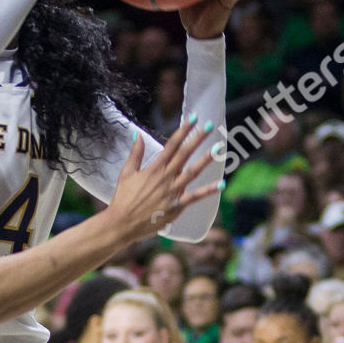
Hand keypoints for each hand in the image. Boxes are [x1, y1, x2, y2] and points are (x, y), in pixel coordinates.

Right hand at [105, 115, 222, 243]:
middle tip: (209, 126)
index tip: (193, 119)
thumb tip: (138, 135)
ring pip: (193, 172)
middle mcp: (166, 178)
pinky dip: (208, 191)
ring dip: (206, 159)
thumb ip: (135, 154)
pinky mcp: (176, 207)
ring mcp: (172, 192)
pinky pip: (195, 197)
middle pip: (185, 154)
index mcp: (154, 168)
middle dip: (197, 139)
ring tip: (218, 148)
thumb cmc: (122, 199)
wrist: (122, 223)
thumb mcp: (126, 173)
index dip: (183, 130)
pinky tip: (221, 184)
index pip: (172, 145)